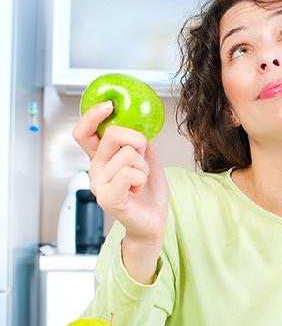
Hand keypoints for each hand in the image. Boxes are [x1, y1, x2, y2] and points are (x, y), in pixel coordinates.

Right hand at [72, 101, 168, 244]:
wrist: (154, 219)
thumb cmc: (148, 191)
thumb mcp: (145, 157)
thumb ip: (137, 140)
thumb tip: (137, 122)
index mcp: (100, 158)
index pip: (83, 132)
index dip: (91, 115)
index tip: (109, 105)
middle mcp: (94, 169)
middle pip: (113, 134)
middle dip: (138, 142)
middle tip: (141, 161)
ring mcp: (98, 184)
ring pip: (127, 154)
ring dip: (143, 166)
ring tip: (139, 181)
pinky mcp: (107, 198)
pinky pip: (128, 172)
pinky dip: (141, 177)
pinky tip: (137, 189)